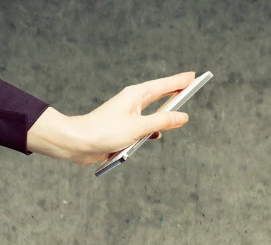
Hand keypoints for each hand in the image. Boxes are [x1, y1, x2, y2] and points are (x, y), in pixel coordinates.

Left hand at [27, 72, 195, 165]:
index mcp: (136, 96)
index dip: (179, 81)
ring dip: (163, 114)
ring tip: (178, 106)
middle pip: (158, 95)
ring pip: (151, 112)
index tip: (193, 75)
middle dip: (174, 92)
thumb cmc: (104, 132)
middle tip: (189, 85)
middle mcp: (132, 103)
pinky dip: (151, 131)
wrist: (78, 143)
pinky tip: (156, 136)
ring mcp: (127, 116)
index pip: (163, 85)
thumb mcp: (139, 127)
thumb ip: (162, 121)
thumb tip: (182, 116)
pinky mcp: (122, 129)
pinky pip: (143, 127)